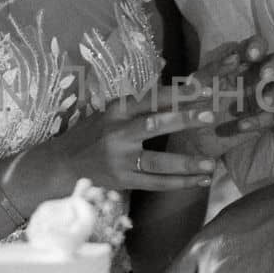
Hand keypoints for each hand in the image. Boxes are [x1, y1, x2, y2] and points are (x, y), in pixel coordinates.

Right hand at [4, 87, 223, 197]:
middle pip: (155, 124)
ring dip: (186, 163)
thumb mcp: (110, 113)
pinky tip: (201, 181)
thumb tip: (180, 94)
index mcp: (116, 111)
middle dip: (184, 119)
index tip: (202, 88)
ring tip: (211, 164)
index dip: (177, 93)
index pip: (150, 98)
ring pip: (158, 161)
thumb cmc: (91, 134)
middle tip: (210, 116)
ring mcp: (120, 160)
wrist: (61, 164)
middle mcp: (118, 133)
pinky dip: (180, 183)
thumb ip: (139, 106)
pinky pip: (156, 183)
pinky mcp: (123, 181)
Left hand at [171, 36, 273, 157]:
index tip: (251, 55)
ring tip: (264, 102)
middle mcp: (257, 74)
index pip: (256, 45)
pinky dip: (257, 121)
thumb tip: (234, 59)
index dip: (257, 47)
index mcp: (241, 59)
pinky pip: (271, 118)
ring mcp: (264, 96)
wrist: (192, 135)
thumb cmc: (194, 102)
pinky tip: (241, 125)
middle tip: (265, 75)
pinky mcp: (265, 118)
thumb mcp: (195, 86)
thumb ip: (211, 71)